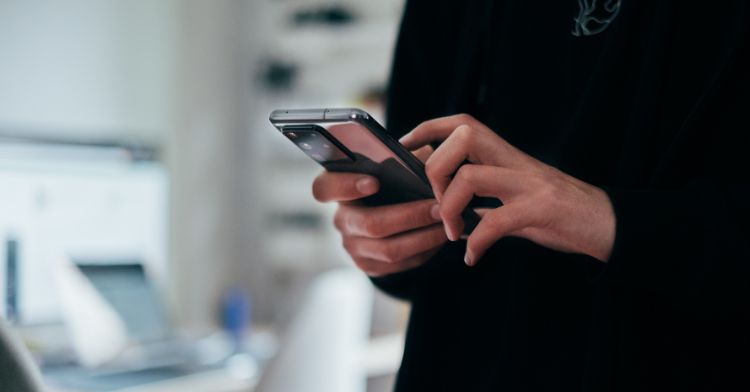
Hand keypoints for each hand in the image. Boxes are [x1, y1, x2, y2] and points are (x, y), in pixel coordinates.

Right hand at [312, 147, 447, 276]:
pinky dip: (424, 251)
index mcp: (338, 188)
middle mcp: (341, 219)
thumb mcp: (396, 165)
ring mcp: (352, 246)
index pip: (325, 188)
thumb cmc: (395, 182)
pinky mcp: (368, 265)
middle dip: (410, 216)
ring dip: (423, 237)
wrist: (394, 217)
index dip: (345, 186)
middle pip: (370, 224)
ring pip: (388, 249)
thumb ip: (403, 158)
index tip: (374, 181)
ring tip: (447, 224)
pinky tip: (439, 237)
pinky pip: (399, 264)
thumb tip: (423, 158)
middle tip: (439, 207)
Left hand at [400, 114, 615, 265]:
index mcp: (506, 155)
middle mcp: (515, 161)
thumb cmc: (557, 212)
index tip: (404, 149)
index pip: (461, 123)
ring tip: (453, 233)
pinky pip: (497, 222)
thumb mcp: (515, 198)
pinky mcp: (542, 209)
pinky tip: (473, 257)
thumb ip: (483, 197)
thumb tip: (444, 206)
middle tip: (436, 204)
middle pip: (462, 137)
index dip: (427, 129)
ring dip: (450, 208)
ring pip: (471, 176)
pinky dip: (477, 242)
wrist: (607, 224)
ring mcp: (529, 183)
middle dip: (435, 169)